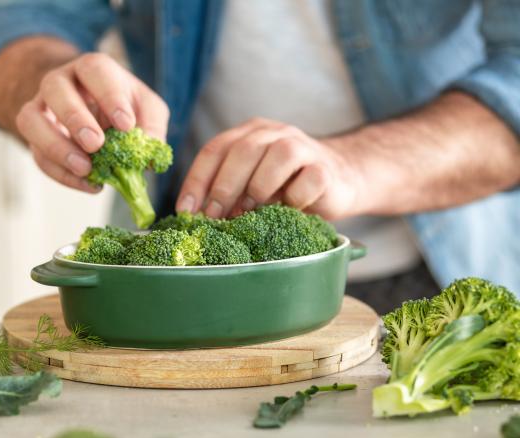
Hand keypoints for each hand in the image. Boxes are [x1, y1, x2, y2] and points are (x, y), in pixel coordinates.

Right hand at [14, 52, 169, 191]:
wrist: (98, 114)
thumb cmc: (125, 108)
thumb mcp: (147, 110)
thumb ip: (152, 129)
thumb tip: (148, 161)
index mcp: (92, 69)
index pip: (94, 70)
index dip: (109, 97)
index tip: (126, 125)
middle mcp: (61, 82)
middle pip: (55, 88)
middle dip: (75, 117)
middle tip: (95, 144)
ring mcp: (42, 108)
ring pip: (31, 119)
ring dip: (56, 146)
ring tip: (85, 168)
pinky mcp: (35, 139)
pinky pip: (38, 155)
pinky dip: (61, 173)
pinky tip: (88, 184)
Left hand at [176, 118, 361, 219]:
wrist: (339, 179)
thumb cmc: (286, 186)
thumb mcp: (251, 183)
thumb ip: (229, 190)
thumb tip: (196, 217)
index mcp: (249, 133)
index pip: (215, 149)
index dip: (197, 180)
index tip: (185, 210)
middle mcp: (274, 133)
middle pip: (243, 150)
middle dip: (223, 187)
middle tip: (213, 217)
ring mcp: (303, 147)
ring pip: (278, 156)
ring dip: (259, 188)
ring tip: (250, 212)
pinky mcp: (326, 169)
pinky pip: (307, 181)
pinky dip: (294, 200)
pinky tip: (288, 212)